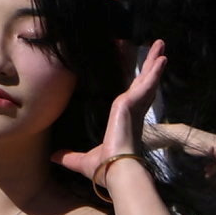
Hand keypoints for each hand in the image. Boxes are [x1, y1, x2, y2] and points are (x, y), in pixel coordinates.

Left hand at [74, 38, 177, 171]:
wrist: (114, 170)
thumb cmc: (104, 168)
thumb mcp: (82, 161)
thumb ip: (69, 157)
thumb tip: (53, 157)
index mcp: (124, 123)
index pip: (134, 99)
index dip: (140, 86)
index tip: (144, 75)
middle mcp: (133, 112)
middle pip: (143, 83)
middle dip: (150, 67)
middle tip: (157, 51)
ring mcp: (134, 106)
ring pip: (147, 78)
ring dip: (154, 62)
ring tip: (161, 44)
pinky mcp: (132, 102)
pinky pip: (147, 82)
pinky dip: (155, 70)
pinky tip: (162, 57)